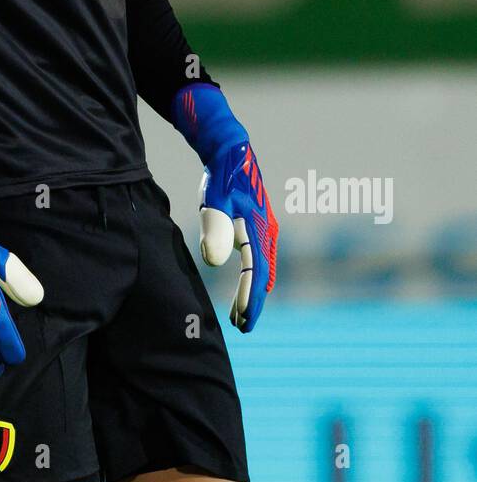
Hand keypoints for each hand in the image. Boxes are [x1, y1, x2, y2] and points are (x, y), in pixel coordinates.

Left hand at [198, 140, 277, 332]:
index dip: (249, 297)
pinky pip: (260, 260)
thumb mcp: (213, 202)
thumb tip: (214, 262)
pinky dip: (254, 278)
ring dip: (254, 292)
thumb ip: (213, 229)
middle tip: (242, 327)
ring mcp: (267, 230)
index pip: (256, 271)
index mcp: (258, 229)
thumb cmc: (220, 179)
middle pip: (264, 275)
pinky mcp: (260, 227)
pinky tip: (245, 288)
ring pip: (263, 269)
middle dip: (254, 302)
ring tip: (240, 316)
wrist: (232, 154)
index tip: (242, 320)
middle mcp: (268, 233)